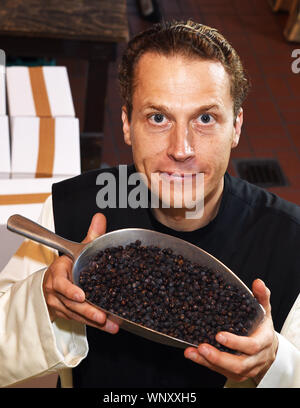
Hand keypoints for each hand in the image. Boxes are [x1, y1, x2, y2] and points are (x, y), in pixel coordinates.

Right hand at [42, 213, 118, 333]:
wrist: (52, 281)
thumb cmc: (67, 265)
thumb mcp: (76, 250)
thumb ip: (90, 237)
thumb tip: (100, 217)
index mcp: (57, 274)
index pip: (60, 283)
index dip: (70, 290)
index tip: (81, 295)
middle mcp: (56, 292)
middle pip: (71, 304)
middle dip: (87, 311)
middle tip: (102, 316)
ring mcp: (60, 305)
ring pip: (76, 315)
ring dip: (94, 321)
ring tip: (111, 324)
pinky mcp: (67, 315)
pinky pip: (80, 321)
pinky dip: (95, 324)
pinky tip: (110, 326)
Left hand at [184, 279, 277, 383]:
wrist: (267, 348)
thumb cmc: (262, 327)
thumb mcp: (264, 310)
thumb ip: (261, 296)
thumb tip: (258, 282)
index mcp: (263, 342)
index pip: (251, 346)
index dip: (236, 343)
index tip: (219, 335)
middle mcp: (255, 358)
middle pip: (239, 364)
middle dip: (219, 357)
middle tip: (202, 346)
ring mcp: (246, 368)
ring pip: (227, 370)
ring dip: (208, 362)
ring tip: (193, 351)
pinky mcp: (234, 373)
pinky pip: (219, 371)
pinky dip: (204, 363)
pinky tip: (192, 354)